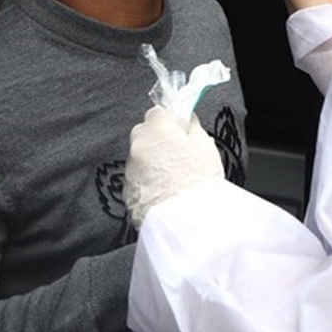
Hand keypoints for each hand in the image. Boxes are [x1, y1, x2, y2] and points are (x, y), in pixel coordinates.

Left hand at [124, 108, 223, 227]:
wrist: (184, 221)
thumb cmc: (198, 180)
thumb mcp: (205, 145)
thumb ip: (192, 127)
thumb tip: (186, 120)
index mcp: (157, 128)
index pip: (158, 111)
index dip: (171, 120)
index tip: (181, 130)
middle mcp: (138, 145)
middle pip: (144, 133)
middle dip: (158, 139)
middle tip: (178, 154)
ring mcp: (130, 169)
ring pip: (140, 157)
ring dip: (152, 162)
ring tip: (174, 177)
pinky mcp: (127, 192)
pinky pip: (138, 179)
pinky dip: (148, 181)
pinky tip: (165, 191)